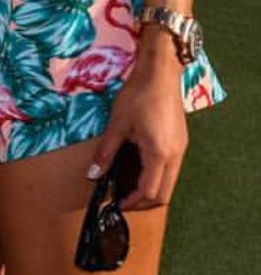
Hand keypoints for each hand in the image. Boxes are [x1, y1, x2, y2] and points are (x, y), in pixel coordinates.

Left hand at [86, 41, 187, 210]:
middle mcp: (175, 156)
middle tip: (124, 197)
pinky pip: (172, 168)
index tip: (117, 203)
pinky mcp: (181, 141)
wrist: (160, 72)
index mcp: (159, 154)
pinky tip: (141, 164)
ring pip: (170, 182)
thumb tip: (93, 174)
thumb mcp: (117, 123)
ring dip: (152, 188)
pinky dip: (157, 174)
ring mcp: (181, 149)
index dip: (133, 202)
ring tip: (130, 182)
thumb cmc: (138, 95)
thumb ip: (106, 152)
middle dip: (144, 201)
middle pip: (164, 194)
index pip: (149, 192)